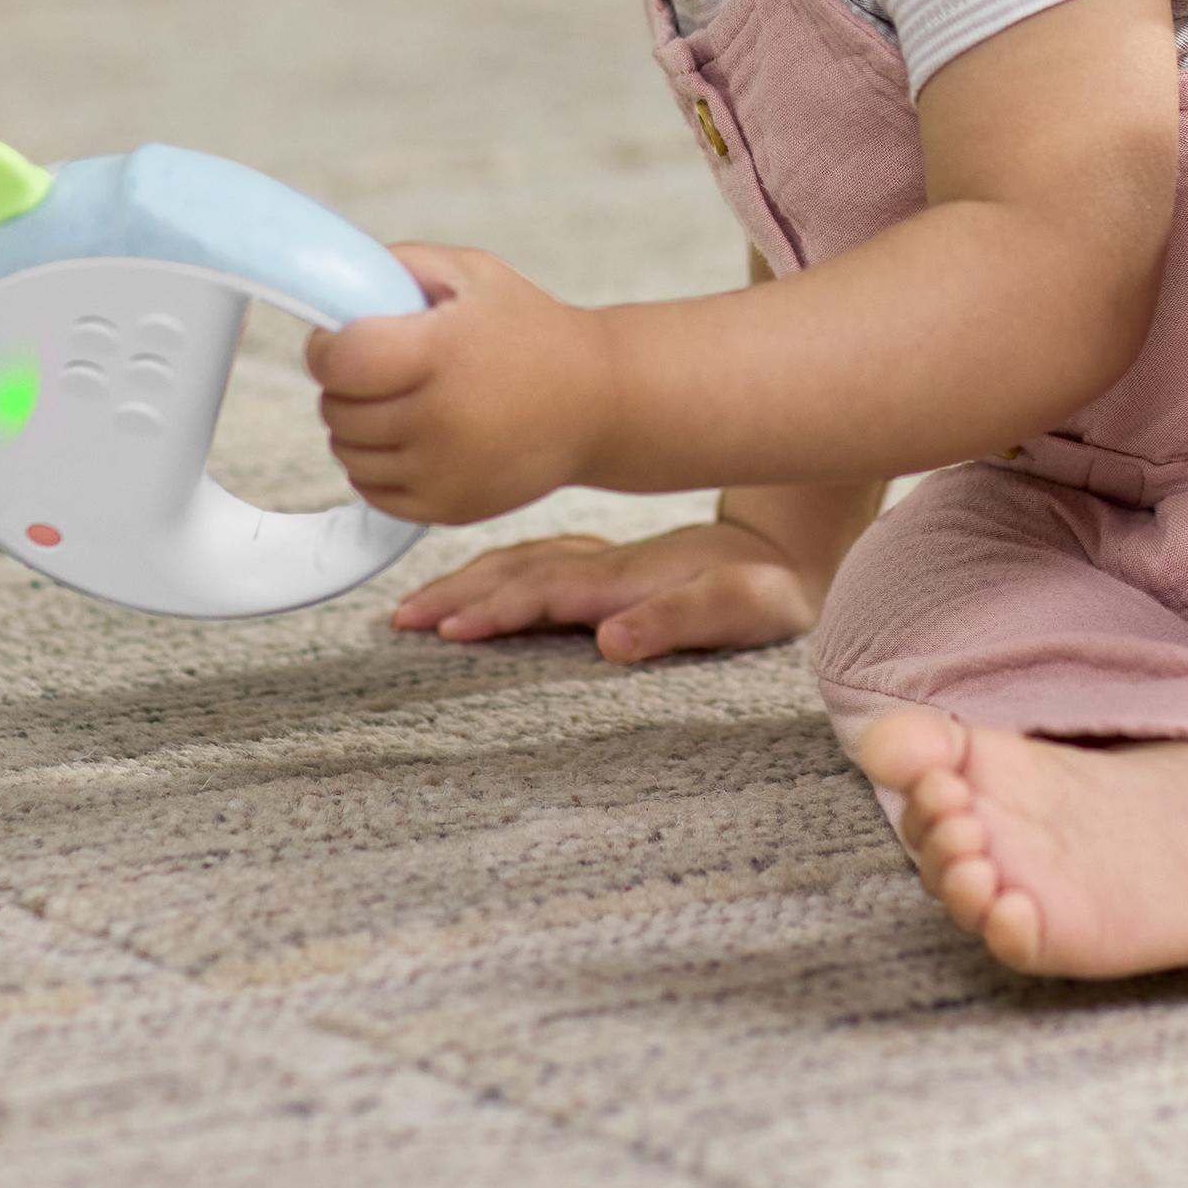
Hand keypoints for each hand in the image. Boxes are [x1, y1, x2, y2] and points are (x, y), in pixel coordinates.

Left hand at [304, 242, 617, 525]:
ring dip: (357, 427)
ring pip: (348, 454)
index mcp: (443, 352)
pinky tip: (411, 436)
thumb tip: (331, 289)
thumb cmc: (527, 328)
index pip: (340, 361)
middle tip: (380, 369)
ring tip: (399, 401)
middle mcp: (442, 418)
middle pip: (337, 409)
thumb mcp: (472, 273)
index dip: (326, 348)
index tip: (340, 340)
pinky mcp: (449, 508)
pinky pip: (372, 491)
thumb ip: (399, 267)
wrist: (598, 400)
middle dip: (345, 385)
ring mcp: (446, 471)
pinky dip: (377, 465)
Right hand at [389, 519, 825, 662]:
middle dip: (454, 594)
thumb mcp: (740, 610)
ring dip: (464, 582)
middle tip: (398, 619)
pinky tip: (467, 585)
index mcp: (628, 578)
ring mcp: (599, 561)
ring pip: (517, 563)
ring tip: (411, 607)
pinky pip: (531, 562)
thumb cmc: (768, 590)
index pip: (546, 592)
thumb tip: (610, 641)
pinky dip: (491, 573)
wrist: (789, 546)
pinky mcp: (601, 567)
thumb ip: (676, 621)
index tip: (446, 629)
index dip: (495, 610)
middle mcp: (604, 564)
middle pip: (516, 573)